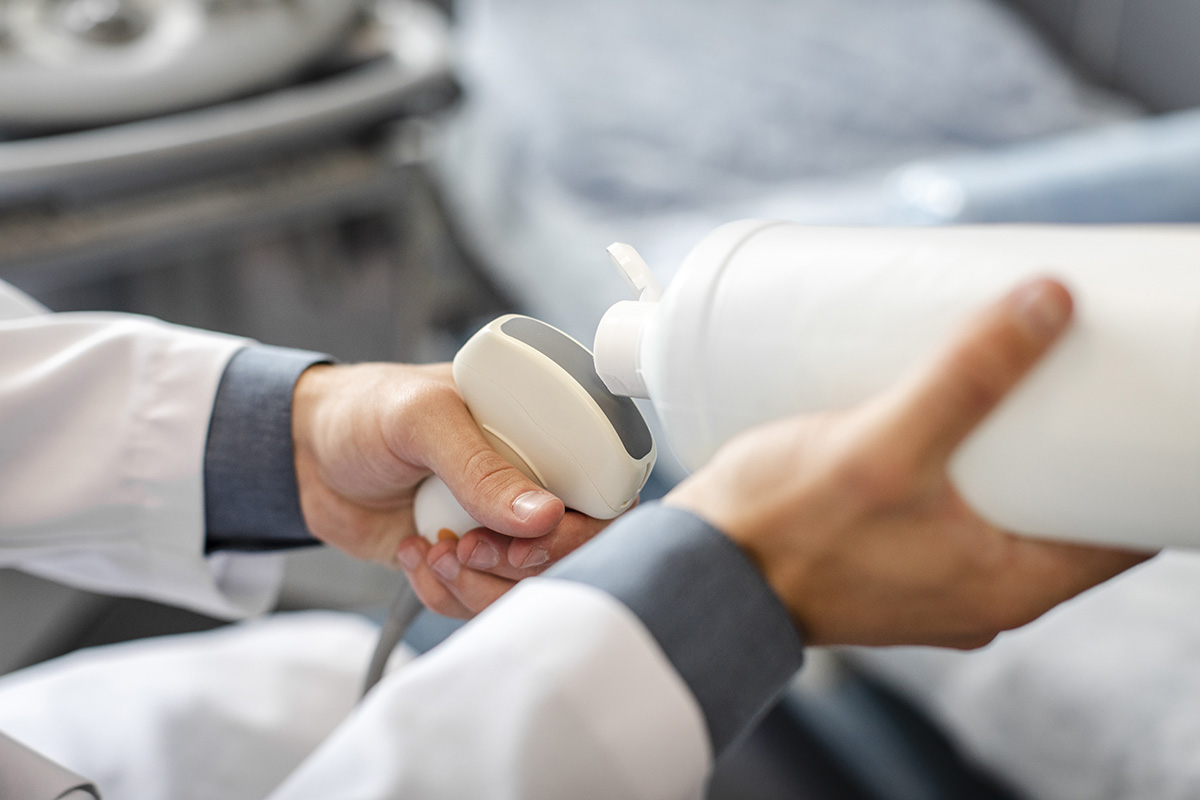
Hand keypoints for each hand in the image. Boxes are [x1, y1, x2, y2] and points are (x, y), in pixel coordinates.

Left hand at [291, 362, 608, 617]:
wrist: (302, 452)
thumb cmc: (365, 410)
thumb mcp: (421, 421)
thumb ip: (482, 468)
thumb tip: (546, 515)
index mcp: (541, 431)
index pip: (602, 493)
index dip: (579, 530)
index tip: (528, 540)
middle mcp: (532, 481)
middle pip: (572, 553)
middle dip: (518, 565)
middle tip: (469, 547)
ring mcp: (499, 525)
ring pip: (528, 588)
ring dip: (479, 586)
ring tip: (436, 552)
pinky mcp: (468, 562)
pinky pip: (481, 602)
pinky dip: (448, 594)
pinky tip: (416, 554)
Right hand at [665, 279, 1151, 648]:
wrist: (695, 578)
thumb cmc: (781, 534)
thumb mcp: (882, 449)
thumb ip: (964, 379)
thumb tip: (1048, 303)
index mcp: (1006, 587)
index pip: (1121, 534)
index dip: (1141, 467)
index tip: (1138, 401)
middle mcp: (980, 594)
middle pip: (1063, 511)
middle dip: (1072, 440)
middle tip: (1067, 366)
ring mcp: (934, 581)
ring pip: (1005, 508)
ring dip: (1012, 450)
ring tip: (1003, 376)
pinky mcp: (890, 559)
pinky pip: (952, 511)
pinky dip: (961, 466)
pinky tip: (938, 418)